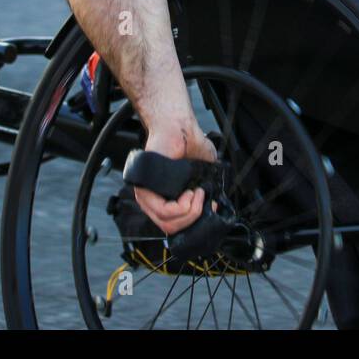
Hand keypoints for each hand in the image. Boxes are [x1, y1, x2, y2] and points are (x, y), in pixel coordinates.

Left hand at [132, 120, 216, 235]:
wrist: (180, 128)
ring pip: (169, 223)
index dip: (194, 223)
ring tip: (197, 193)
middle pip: (172, 229)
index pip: (175, 227)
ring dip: (191, 211)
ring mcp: (147, 196)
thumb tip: (213, 207)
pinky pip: (165, 212)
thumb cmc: (190, 145)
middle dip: (195, 218)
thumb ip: (207, 192)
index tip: (209, 208)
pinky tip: (190, 192)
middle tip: (203, 199)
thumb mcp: (205, 173)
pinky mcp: (145, 189)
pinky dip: (183, 207)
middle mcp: (152, 201)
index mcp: (164, 199)